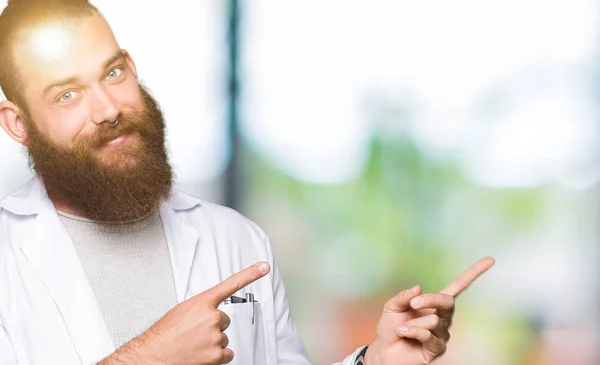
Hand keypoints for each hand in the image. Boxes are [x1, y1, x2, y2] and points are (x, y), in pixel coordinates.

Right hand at [100, 261, 270, 364]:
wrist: (153, 355)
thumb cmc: (164, 334)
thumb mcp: (181, 312)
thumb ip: (199, 308)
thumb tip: (208, 312)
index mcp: (202, 303)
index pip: (231, 284)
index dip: (250, 274)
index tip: (264, 266)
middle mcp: (212, 317)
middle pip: (223, 320)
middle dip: (212, 327)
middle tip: (194, 333)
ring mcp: (215, 336)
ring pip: (223, 338)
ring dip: (212, 342)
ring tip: (194, 345)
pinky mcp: (217, 354)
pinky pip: (226, 354)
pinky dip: (216, 357)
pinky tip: (201, 355)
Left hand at [364, 257, 494, 364]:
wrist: (385, 350)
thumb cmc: (390, 328)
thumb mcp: (392, 306)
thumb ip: (404, 296)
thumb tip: (419, 288)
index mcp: (435, 303)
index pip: (459, 286)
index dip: (473, 273)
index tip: (490, 259)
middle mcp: (443, 317)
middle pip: (447, 302)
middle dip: (430, 300)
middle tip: (413, 304)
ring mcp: (442, 334)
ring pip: (434, 320)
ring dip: (413, 323)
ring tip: (403, 329)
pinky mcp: (438, 348)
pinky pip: (427, 335)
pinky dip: (412, 331)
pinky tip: (403, 332)